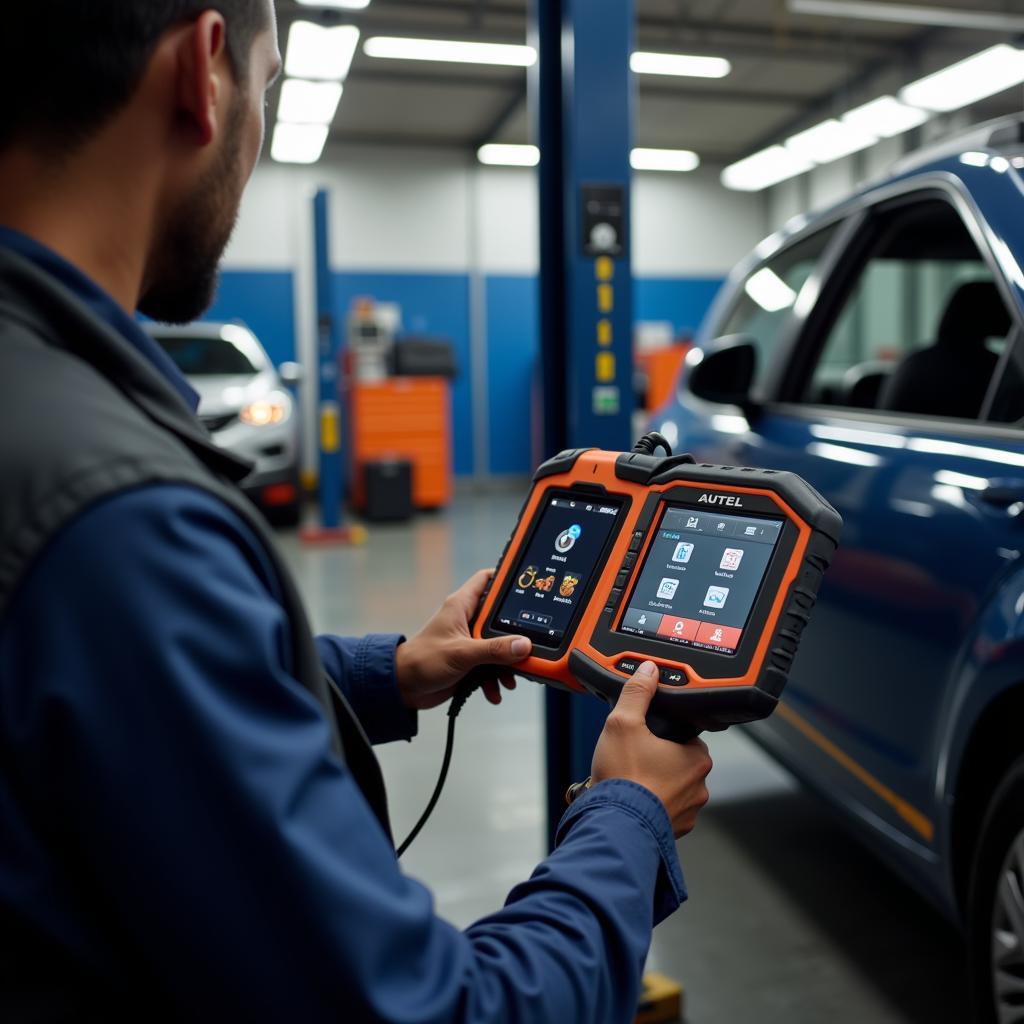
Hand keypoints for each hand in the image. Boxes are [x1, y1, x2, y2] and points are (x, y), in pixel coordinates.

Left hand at [395, 569, 531, 710]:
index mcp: (461, 606)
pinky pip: (491, 666)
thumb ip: (493, 650)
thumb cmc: (421, 661)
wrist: (403, 688)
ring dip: (507, 663)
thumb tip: (523, 645)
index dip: (506, 577)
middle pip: (501, 617)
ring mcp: (470, 641)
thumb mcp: (461, 653)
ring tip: (510, 677)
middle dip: (515, 634)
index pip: (487, 580)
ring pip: (500, 645)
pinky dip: (496, 678)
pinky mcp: (470, 661)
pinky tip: (495, 691)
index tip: (528, 584)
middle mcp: (467, 620)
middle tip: (529, 644)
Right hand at [591, 661, 712, 837]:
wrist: (614, 824)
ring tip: (629, 780)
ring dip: (655, 784)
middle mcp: (699, 787)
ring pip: (672, 788)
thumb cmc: (623, 778)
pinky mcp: (674, 830)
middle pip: (679, 762)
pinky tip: (632, 799)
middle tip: (633, 757)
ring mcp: (688, 812)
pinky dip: (650, 805)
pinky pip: (664, 811)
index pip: (687, 736)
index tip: (648, 737)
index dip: (665, 734)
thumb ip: (637, 693)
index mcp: (697, 758)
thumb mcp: (623, 722)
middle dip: (658, 759)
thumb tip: (648, 671)